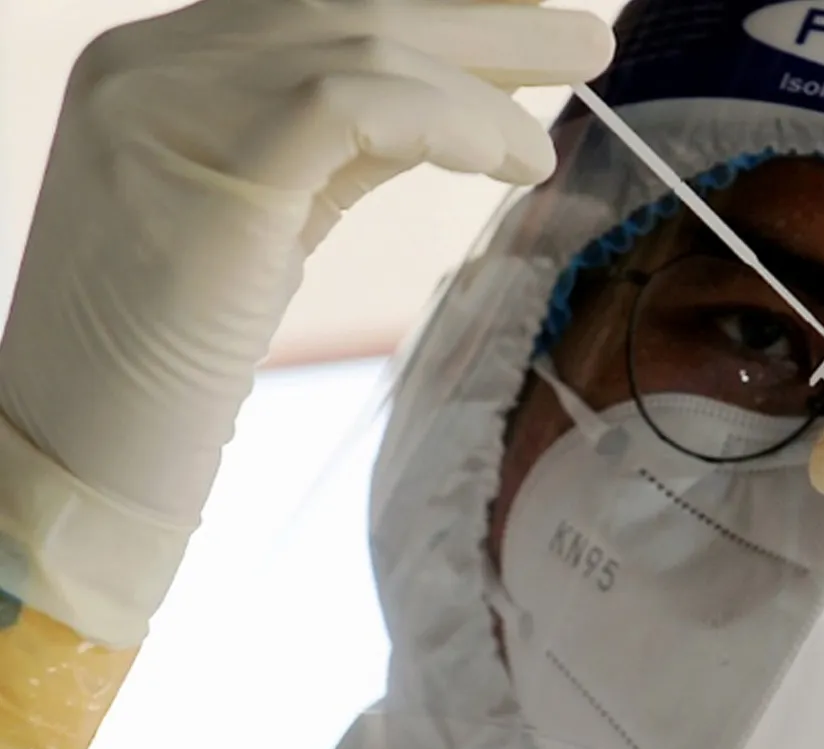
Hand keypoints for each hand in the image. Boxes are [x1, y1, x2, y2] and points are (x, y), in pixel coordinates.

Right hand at [0, 0, 611, 642]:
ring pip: (364, 39)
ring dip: (491, 68)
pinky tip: (515, 156)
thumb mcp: (260, 220)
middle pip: (349, 2)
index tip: (525, 37)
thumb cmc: (164, 369)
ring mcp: (162, 105)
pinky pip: (353, 104)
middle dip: (483, 16)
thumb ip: (335, 150)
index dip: (440, 16)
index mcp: (159, 66)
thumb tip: (455, 107)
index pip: (322, 6)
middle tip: (586, 33)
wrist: (71, 463)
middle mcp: (151, 63)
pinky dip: (455, 121)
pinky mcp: (203, 169)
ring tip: (571, 100)